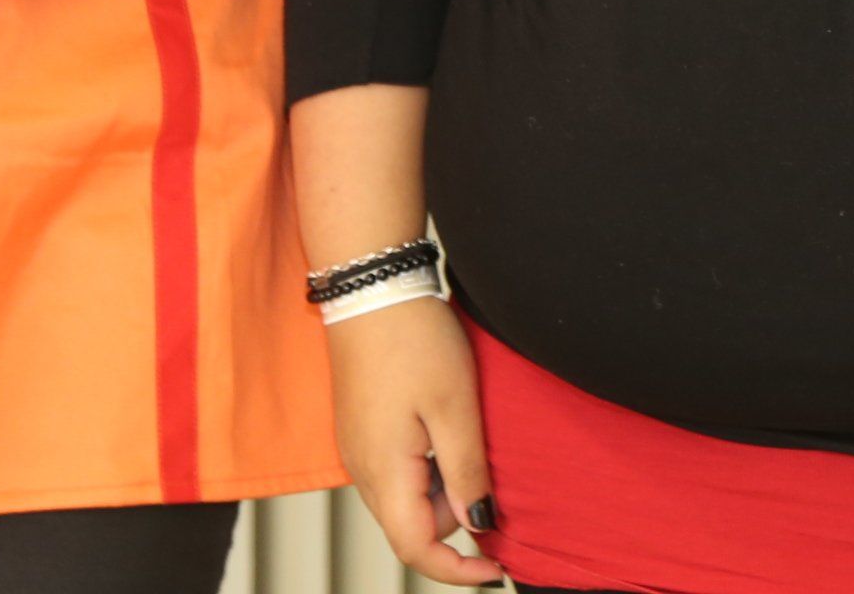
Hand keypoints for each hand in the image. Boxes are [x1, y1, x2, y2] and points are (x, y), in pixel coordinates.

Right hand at [323, 297, 501, 587]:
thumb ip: (467, 473)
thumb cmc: (413, 339)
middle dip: (455, 515)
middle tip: (486, 466)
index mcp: (383, 473)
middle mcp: (361, 471)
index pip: (415, 550)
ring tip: (464, 432)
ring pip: (406, 499)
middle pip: (412, 527)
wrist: (373, 288)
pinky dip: (426, 465)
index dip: (457, 571)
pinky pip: (396, 471)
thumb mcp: (455, 408)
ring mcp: (357, 450)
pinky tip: (444, 425)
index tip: (496, 569)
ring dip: (442, 487)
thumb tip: (478, 524)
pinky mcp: (361, 431)